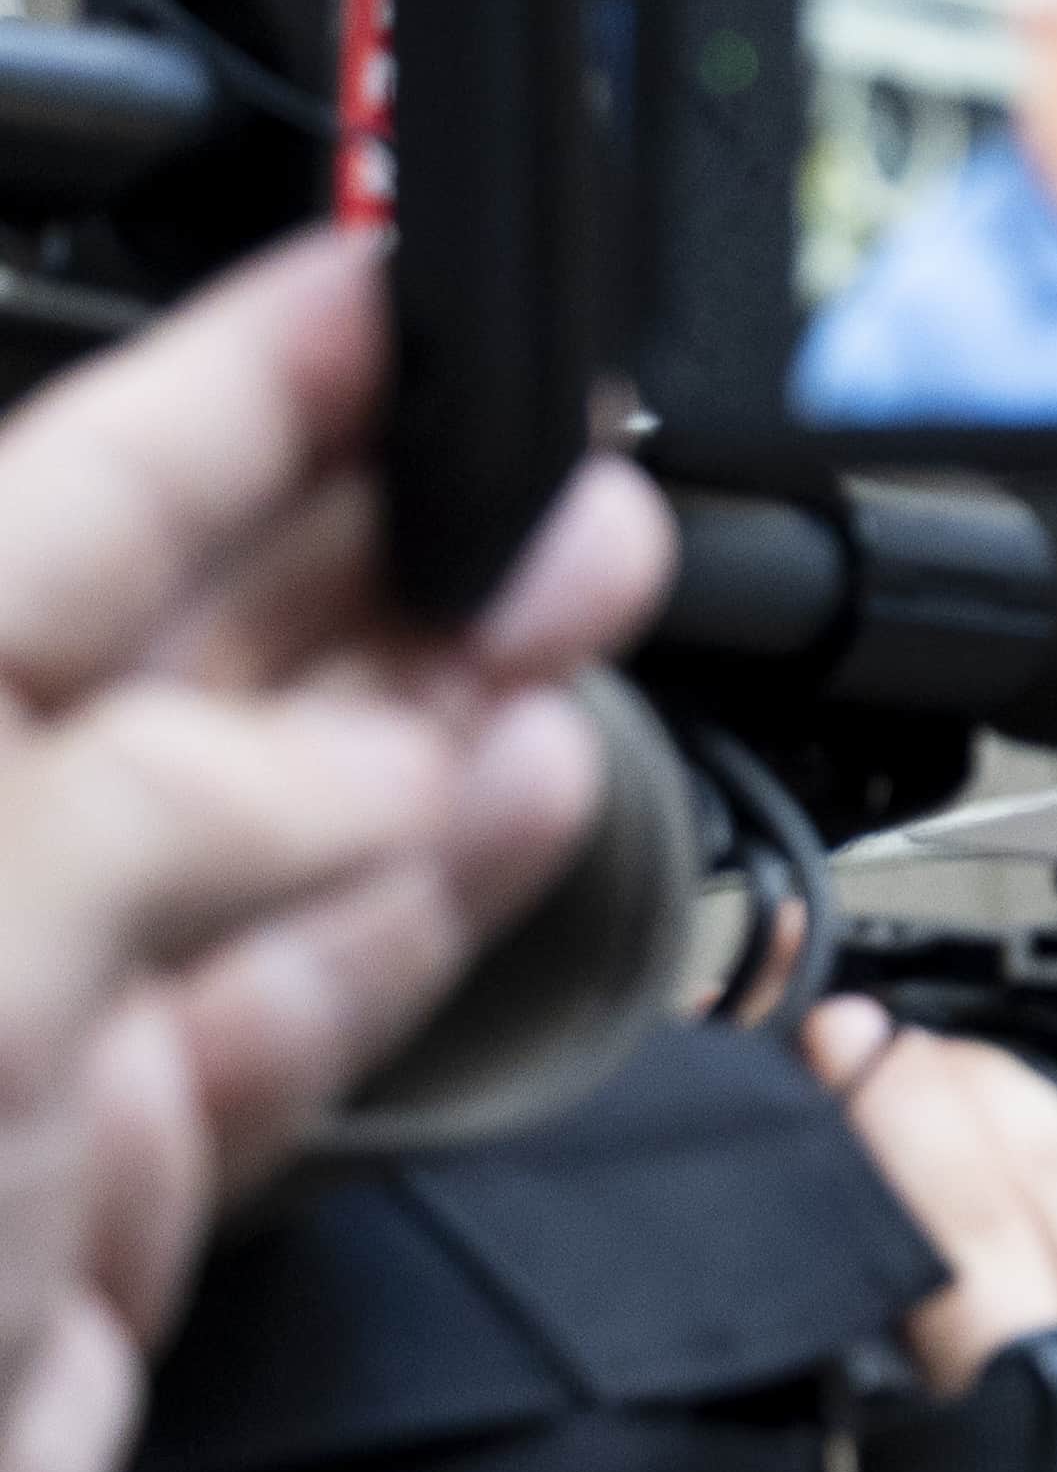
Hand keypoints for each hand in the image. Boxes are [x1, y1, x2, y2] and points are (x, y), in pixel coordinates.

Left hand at [0, 233, 666, 1471]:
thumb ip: (184, 807)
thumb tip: (393, 746)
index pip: (53, 502)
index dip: (230, 385)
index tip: (379, 278)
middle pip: (168, 648)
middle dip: (376, 531)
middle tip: (554, 451)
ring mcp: (9, 1040)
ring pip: (267, 818)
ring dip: (441, 699)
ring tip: (583, 588)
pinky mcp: (104, 1193)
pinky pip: (293, 1003)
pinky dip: (423, 899)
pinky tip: (518, 805)